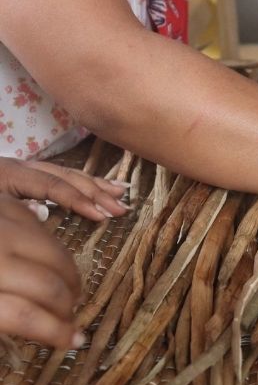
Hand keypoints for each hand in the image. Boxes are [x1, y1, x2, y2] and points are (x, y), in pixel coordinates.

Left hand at [0, 157, 129, 221]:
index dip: (79, 200)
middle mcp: (15, 168)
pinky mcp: (13, 178)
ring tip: (119, 194)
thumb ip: (15, 213)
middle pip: (62, 175)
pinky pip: (53, 177)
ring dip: (92, 185)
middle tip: (121, 209)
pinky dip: (76, 184)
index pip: (52, 184)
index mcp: (6, 174)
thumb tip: (41, 214)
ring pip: (61, 173)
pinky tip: (91, 190)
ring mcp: (15, 171)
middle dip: (94, 192)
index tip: (102, 216)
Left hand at [0, 195, 81, 347]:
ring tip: (75, 289)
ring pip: (52, 252)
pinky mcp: (0, 203)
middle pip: (47, 285)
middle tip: (71, 318)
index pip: (27, 317)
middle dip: (65, 307)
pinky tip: (58, 257)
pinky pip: (37, 223)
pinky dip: (52, 243)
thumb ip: (0, 315)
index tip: (74, 342)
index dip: (57, 333)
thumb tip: (42, 324)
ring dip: (69, 274)